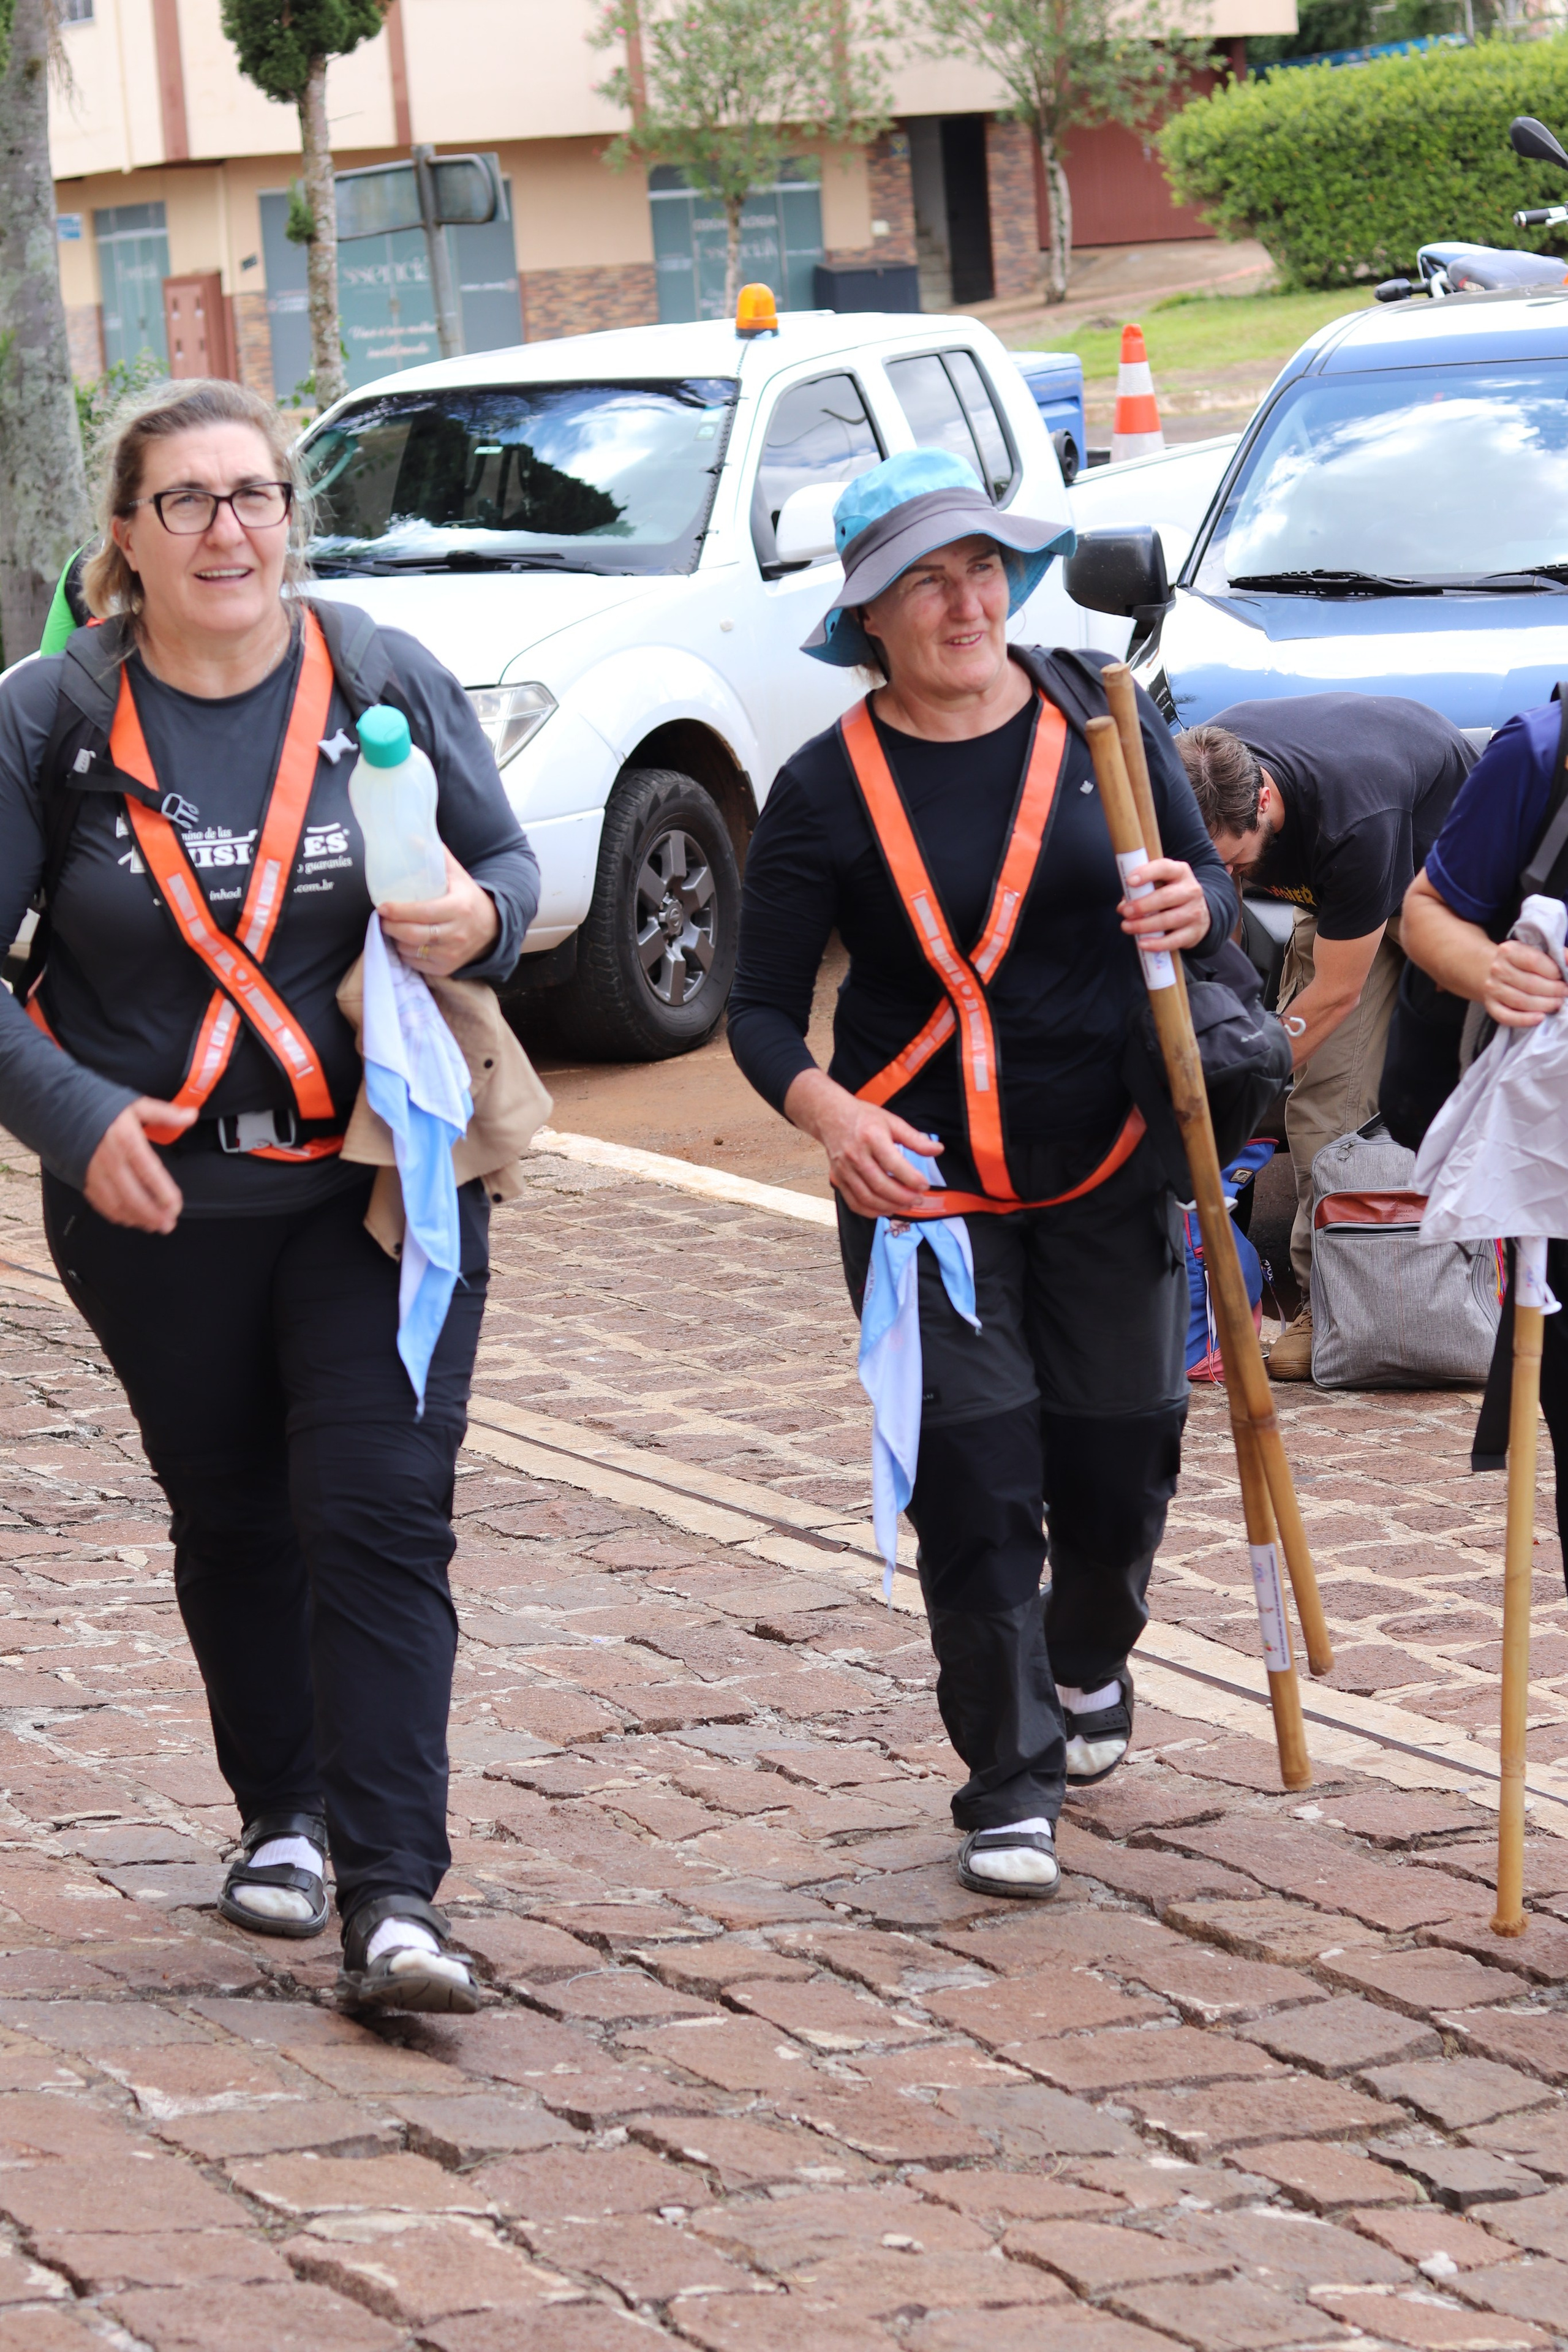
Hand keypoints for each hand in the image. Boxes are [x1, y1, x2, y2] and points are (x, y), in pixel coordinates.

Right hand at [84, 1098, 194, 1233]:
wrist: (62, 1109)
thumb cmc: (101, 1107)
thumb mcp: (136, 1105)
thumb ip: (165, 1114)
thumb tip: (191, 1115)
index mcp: (126, 1141)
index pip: (149, 1173)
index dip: (163, 1193)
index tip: (176, 1206)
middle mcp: (110, 1160)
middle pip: (134, 1195)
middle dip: (153, 1214)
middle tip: (168, 1224)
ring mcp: (95, 1172)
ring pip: (117, 1204)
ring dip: (137, 1218)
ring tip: (154, 1226)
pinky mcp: (84, 1179)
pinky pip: (101, 1203)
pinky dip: (117, 1215)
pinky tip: (131, 1219)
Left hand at [379, 846, 499, 977]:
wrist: (492, 927)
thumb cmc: (468, 898)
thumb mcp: (457, 875)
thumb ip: (435, 855)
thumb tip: (410, 837)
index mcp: (458, 908)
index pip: (423, 912)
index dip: (399, 911)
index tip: (382, 906)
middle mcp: (457, 933)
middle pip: (414, 935)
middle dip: (391, 927)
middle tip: (382, 919)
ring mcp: (452, 953)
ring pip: (413, 950)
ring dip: (396, 940)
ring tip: (392, 929)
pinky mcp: (448, 967)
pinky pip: (418, 964)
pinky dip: (406, 954)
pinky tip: (404, 942)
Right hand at [783, 1069, 942, 1218]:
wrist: (831, 1116)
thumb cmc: (865, 1118)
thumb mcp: (892, 1121)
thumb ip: (915, 1139)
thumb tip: (938, 1150)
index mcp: (872, 1138)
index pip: (894, 1164)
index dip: (912, 1178)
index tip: (924, 1185)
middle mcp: (855, 1155)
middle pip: (881, 1185)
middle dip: (903, 1197)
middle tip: (918, 1199)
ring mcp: (844, 1169)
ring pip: (868, 1198)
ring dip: (890, 1206)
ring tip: (906, 1205)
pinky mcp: (838, 1179)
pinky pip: (854, 1202)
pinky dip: (871, 1211)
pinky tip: (886, 1209)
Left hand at [1118, 857, 1211, 954]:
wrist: (1198, 913)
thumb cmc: (1170, 897)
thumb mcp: (1159, 886)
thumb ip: (1141, 891)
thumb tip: (1122, 906)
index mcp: (1180, 872)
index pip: (1165, 868)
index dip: (1147, 873)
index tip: (1129, 881)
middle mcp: (1191, 890)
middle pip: (1166, 897)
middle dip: (1142, 905)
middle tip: (1125, 912)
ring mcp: (1195, 912)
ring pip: (1168, 920)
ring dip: (1144, 925)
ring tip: (1127, 927)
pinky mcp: (1194, 932)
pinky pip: (1174, 940)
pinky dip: (1156, 943)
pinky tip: (1142, 943)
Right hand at [1484, 937, 1567, 1028]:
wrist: (1490, 969)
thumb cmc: (1520, 962)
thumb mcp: (1535, 951)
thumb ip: (1557, 955)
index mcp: (1509, 951)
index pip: (1534, 962)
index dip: (1553, 972)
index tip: (1563, 976)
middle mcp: (1498, 969)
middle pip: (1530, 984)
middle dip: (1553, 990)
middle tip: (1565, 992)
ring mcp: (1492, 988)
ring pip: (1521, 1001)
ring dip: (1545, 1005)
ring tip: (1557, 1003)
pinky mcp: (1491, 1006)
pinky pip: (1507, 1017)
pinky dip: (1525, 1020)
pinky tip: (1540, 1018)